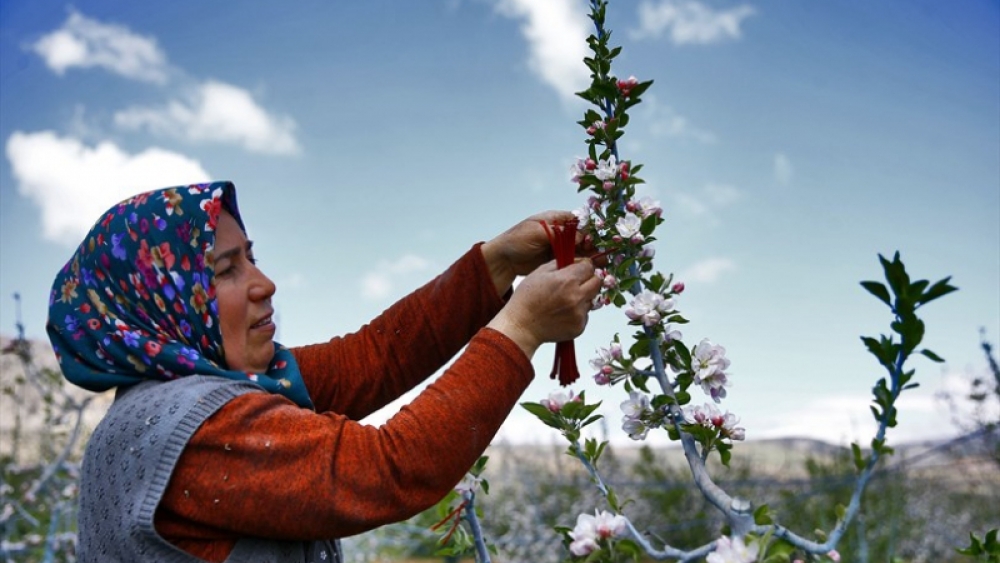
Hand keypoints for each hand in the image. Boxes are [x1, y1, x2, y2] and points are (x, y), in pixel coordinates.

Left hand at [481, 211, 597, 294]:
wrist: (503, 259)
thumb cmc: (516, 240)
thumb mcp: (536, 232)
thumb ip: (558, 233)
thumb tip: (578, 236)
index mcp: (555, 219)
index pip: (577, 222)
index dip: (588, 230)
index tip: (595, 240)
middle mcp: (559, 231)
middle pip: (581, 236)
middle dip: (592, 245)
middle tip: (603, 255)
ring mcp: (558, 246)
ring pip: (579, 249)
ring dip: (590, 256)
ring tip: (602, 264)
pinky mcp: (556, 259)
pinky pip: (572, 260)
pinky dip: (580, 265)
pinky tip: (590, 270)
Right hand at [486, 259, 601, 358]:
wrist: (521, 326)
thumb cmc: (526, 299)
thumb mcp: (539, 272)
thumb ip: (560, 264)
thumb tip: (576, 261)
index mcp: (567, 280)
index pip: (589, 266)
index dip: (584, 266)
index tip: (579, 270)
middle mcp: (576, 296)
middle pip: (597, 282)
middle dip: (589, 280)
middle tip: (576, 284)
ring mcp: (579, 313)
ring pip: (592, 299)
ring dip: (583, 297)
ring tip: (565, 300)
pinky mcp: (579, 327)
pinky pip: (586, 315)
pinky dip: (578, 313)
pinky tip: (563, 313)